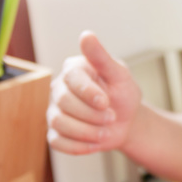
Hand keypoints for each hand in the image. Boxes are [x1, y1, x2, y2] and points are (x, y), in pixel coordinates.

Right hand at [46, 31, 142, 154]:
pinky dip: (78, 146)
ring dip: (87, 132)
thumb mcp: (119, 75)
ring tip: (106, 131)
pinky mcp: (56, 132)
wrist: (126, 121)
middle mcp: (59, 88)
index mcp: (73, 70)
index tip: (107, 102)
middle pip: (64, 103)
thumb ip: (102, 57)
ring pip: (59, 123)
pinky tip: (96, 143)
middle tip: (112, 117)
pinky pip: (57, 142)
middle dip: (92, 115)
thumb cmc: (123, 94)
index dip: (89, 93)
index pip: (71, 80)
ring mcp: (55, 110)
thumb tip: (86, 35)